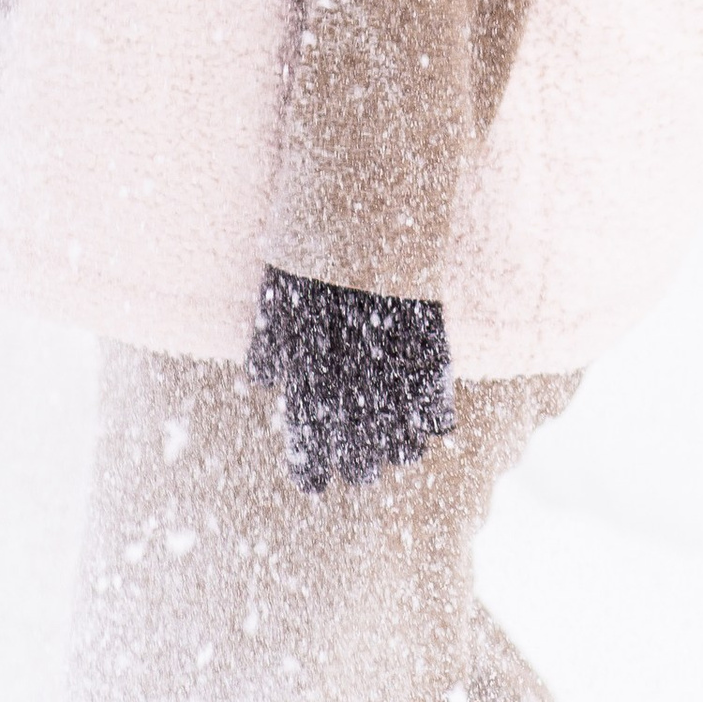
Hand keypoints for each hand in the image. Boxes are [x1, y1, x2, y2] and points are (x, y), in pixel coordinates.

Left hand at [247, 266, 455, 493]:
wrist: (368, 224)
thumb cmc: (314, 259)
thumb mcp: (276, 300)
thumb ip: (267, 349)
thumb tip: (263, 381)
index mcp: (307, 390)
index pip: (308, 462)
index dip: (312, 472)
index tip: (316, 477)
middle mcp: (352, 401)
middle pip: (361, 469)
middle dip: (359, 465)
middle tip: (360, 454)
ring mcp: (396, 388)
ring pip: (405, 453)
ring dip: (399, 446)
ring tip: (397, 432)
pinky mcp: (434, 369)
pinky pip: (439, 420)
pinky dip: (433, 420)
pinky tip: (426, 408)